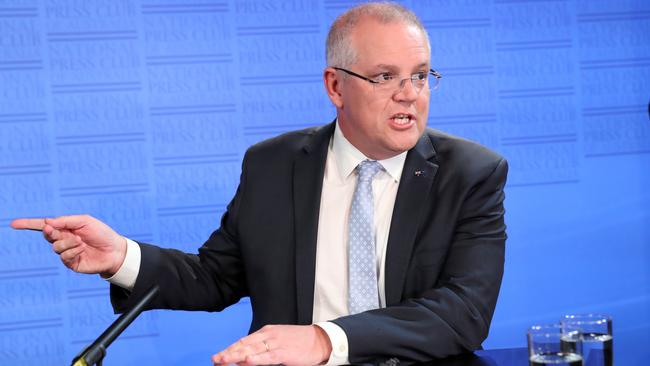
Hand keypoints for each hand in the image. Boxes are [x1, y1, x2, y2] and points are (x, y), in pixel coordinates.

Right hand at [10, 215, 126, 275]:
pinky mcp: (71, 263)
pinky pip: (64, 256)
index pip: (44, 226)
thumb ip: (66, 221)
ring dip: (67, 242)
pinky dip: (72, 251)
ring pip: (55, 247)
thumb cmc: (102, 233)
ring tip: (80, 241)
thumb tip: (47, 222)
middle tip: (56, 230)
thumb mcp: (84, 221)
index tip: (14, 224)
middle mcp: (64, 240)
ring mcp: (66, 252)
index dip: (28, 224)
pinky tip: (81, 248)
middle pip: (48, 235)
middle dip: (51, 232)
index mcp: (66, 228)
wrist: (115, 250)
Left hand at [212, 324, 331, 365]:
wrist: (319, 339)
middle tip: (215, 359)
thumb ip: (262, 347)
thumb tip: (246, 356)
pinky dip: (256, 359)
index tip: (218, 356)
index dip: (230, 349)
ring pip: (252, 350)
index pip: (243, 341)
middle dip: (228, 352)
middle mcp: (268, 335)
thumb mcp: (278, 340)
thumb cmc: (299, 341)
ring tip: (223, 360)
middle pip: (244, 345)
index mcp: (266, 332)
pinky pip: (268, 357)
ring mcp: (276, 343)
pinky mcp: (284, 352)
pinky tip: (247, 361)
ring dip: (236, 355)